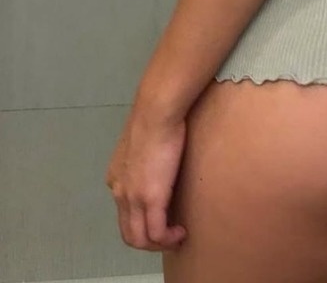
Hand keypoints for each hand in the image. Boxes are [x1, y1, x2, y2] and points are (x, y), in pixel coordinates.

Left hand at [105, 106, 187, 251]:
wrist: (156, 112)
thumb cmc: (154, 118)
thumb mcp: (141, 143)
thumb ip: (143, 158)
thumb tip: (156, 158)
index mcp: (116, 178)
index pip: (124, 213)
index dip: (143, 220)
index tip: (162, 216)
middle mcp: (119, 192)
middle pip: (128, 233)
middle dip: (149, 241)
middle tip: (169, 235)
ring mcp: (133, 198)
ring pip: (139, 239)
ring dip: (158, 244)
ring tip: (176, 235)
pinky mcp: (150, 199)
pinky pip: (156, 234)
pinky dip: (168, 239)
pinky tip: (180, 231)